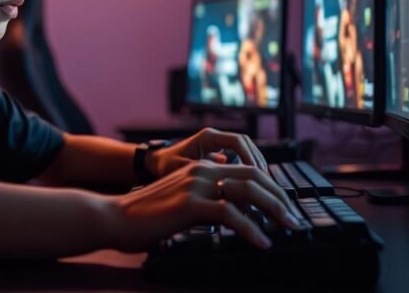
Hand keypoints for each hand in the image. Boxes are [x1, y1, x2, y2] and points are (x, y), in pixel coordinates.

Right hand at [107, 159, 303, 251]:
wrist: (114, 217)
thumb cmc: (145, 215)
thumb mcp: (181, 201)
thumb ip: (206, 200)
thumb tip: (233, 213)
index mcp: (201, 167)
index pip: (246, 170)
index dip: (271, 187)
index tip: (284, 206)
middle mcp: (202, 170)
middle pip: (254, 176)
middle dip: (280, 196)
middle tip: (294, 218)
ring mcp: (196, 185)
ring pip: (248, 191)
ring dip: (274, 209)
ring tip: (287, 227)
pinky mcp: (190, 205)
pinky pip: (231, 214)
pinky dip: (251, 229)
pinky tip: (261, 242)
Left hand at [146, 127, 267, 178]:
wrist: (156, 164)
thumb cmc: (165, 165)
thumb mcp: (181, 169)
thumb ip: (200, 173)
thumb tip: (222, 182)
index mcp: (208, 137)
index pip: (237, 141)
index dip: (249, 156)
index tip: (255, 172)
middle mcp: (215, 139)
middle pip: (246, 144)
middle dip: (257, 161)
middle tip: (264, 180)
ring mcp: (218, 146)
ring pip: (245, 151)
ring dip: (254, 166)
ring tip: (261, 184)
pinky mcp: (219, 156)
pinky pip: (239, 158)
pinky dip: (247, 170)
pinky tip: (251, 185)